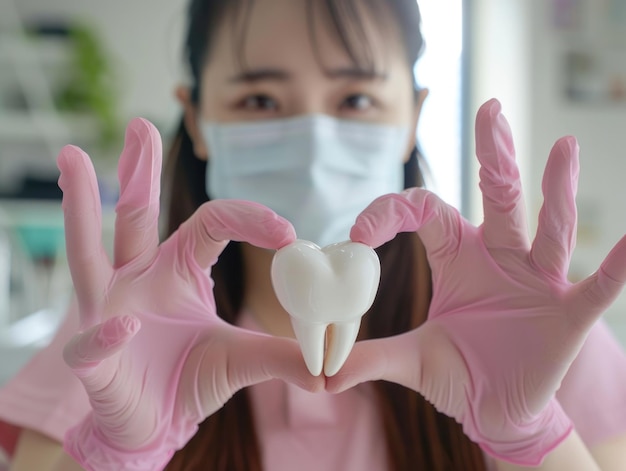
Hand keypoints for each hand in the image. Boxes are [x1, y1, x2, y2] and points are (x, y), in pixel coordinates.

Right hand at [59, 119, 321, 470]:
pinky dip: (109, 334)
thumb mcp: (240, 358)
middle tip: (140, 124)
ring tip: (70, 157)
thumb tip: (329, 367)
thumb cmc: (189, 380)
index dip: (248, 219)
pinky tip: (127, 325)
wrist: (155, 426)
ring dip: (80, 209)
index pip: (211, 223)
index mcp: (177, 270)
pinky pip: (95, 339)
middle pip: (136, 218)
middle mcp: (138, 279)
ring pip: (89, 254)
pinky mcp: (94, 356)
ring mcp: (109, 311)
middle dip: (137, 172)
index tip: (289, 232)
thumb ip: (281, 355)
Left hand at [326, 99, 625, 465]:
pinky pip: (596, 288)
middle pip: (498, 195)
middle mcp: (499, 258)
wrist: (497, 411)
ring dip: (557, 187)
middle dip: (494, 154)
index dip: (392, 210)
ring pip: (548, 226)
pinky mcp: (565, 314)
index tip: (358, 232)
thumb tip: (324, 371)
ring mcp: (536, 282)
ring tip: (563, 145)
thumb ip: (372, 358)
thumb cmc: (459, 374)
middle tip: (489, 108)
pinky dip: (616, 266)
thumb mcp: (412, 361)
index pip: (427, 211)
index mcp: (458, 259)